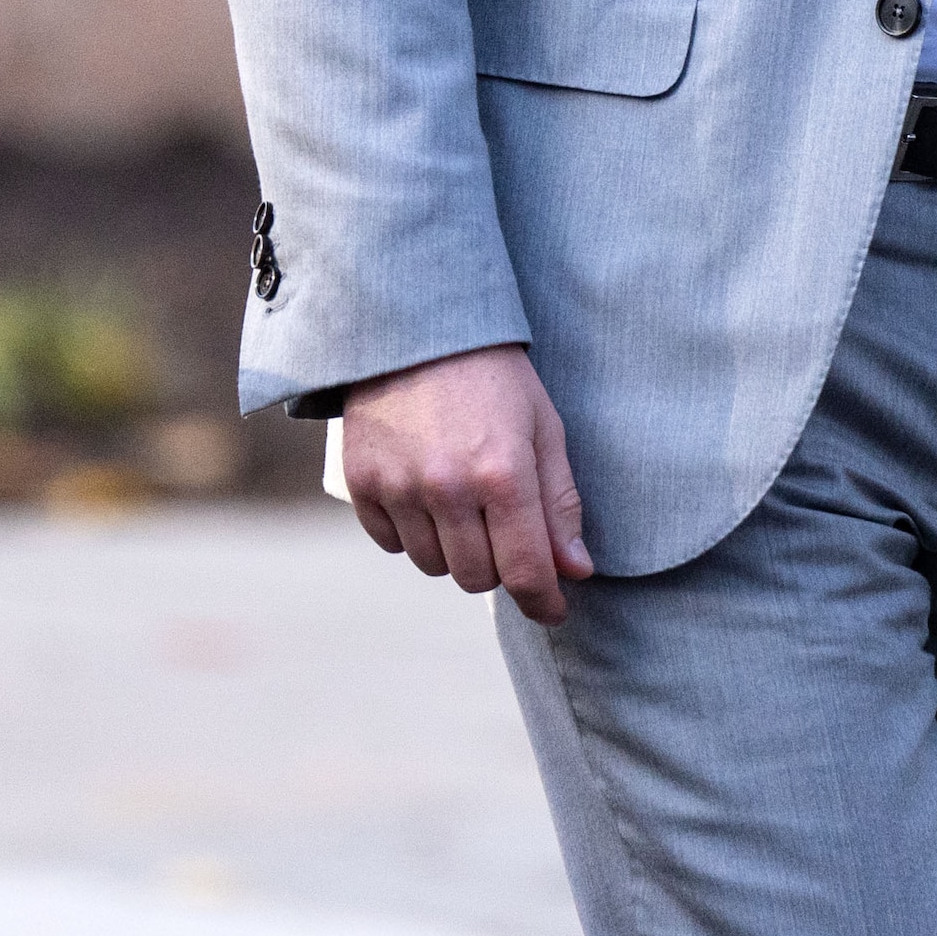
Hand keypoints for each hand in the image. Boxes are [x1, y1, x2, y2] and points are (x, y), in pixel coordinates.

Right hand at [335, 342, 593, 624]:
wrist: (416, 325)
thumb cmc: (494, 376)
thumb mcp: (543, 428)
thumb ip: (560, 504)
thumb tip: (575, 572)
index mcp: (503, 473)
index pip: (524, 571)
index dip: (543, 601)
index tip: (552, 609)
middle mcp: (448, 487)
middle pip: (477, 578)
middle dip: (497, 564)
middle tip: (502, 526)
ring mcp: (399, 486)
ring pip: (433, 565)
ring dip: (453, 549)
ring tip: (461, 500)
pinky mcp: (361, 482)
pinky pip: (391, 544)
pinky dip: (411, 533)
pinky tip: (424, 496)